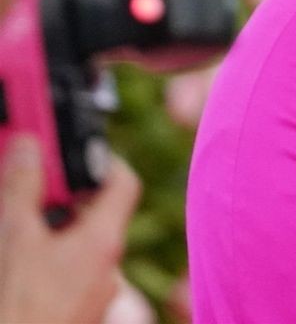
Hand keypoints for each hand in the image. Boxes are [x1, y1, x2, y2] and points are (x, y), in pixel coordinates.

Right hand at [0, 136, 141, 323]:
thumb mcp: (15, 238)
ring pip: (76, 247)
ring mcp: (94, 295)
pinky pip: (67, 274)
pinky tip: (17, 265)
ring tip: (14, 230)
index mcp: (104, 241)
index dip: (98, 161)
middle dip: (59, 198)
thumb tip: (30, 147)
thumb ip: (23, 188)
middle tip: (26, 189)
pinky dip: (46, 260)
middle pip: (94, 214)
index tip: (65, 154)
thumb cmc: (20, 307)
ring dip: (49, 232)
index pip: (122, 181)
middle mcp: (108, 268)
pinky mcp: (76, 312)